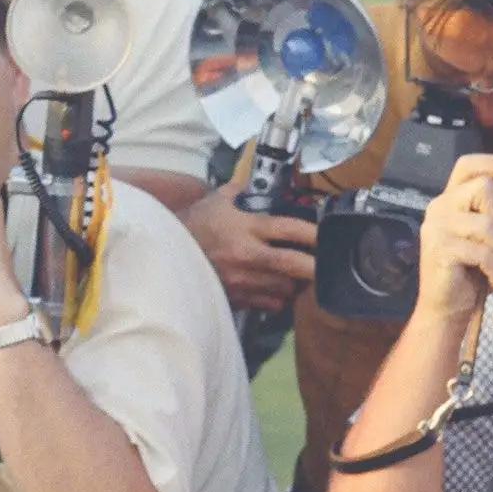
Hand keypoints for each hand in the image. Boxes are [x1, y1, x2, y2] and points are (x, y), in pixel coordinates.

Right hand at [183, 185, 318, 311]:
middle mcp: (248, 254)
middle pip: (296, 264)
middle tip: (325, 263)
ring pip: (286, 287)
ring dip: (296, 281)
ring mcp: (242, 280)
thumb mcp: (221, 199)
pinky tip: (276, 287)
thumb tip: (275, 189)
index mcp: (247, 226)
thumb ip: (249, 191)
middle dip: (316, 266)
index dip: (315, 234)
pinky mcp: (237, 297)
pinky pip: (270, 303)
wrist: (167, 251)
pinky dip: (278, 297)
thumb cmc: (195, 223)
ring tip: (298, 274)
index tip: (326, 236)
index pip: (292, 230)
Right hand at [414, 158, 492, 321]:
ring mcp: (437, 228)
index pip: (468, 166)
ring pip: (488, 224)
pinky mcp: (441, 249)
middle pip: (483, 188)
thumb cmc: (469, 273)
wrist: (447, 308)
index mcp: (450, 201)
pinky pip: (483, 252)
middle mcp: (439, 208)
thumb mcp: (486, 239)